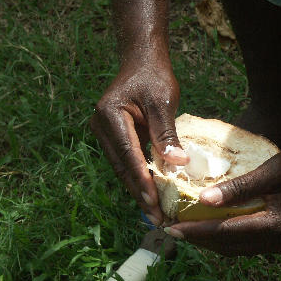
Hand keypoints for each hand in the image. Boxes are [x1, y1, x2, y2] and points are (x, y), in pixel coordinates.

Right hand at [90, 55, 188, 225]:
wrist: (141, 62)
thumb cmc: (154, 77)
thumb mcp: (163, 102)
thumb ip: (166, 133)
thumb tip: (178, 163)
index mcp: (110, 115)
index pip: (128, 154)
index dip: (141, 180)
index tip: (153, 201)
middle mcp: (101, 126)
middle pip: (122, 167)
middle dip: (139, 193)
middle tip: (156, 218)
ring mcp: (105, 133)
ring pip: (122, 168)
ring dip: (138, 190)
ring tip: (154, 214)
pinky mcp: (113, 137)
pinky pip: (126, 162)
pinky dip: (138, 178)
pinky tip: (150, 195)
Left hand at [166, 147, 280, 255]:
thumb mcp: (273, 169)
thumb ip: (239, 187)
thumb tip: (204, 200)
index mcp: (274, 225)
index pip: (224, 232)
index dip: (195, 232)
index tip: (170, 229)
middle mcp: (277, 242)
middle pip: (228, 247)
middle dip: (198, 241)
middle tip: (172, 230)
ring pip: (237, 249)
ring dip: (212, 242)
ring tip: (188, 230)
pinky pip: (248, 245)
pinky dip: (228, 239)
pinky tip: (216, 227)